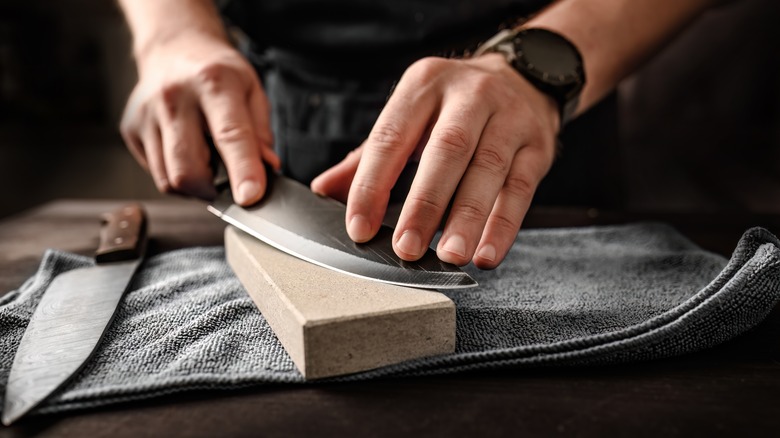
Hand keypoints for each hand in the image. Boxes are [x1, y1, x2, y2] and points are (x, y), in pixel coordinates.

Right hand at [120, 31, 278, 204]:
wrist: (173, 48)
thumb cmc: (217, 72)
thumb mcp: (252, 89)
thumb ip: (261, 131)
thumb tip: (267, 168)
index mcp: (212, 83)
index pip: (229, 135)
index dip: (243, 170)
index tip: (250, 197)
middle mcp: (173, 97)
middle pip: (188, 170)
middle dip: (213, 190)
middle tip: (229, 183)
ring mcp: (146, 115)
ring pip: (169, 180)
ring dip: (195, 187)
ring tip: (208, 164)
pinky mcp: (131, 130)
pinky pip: (156, 173)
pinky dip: (177, 176)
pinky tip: (187, 154)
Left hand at [312, 54, 558, 268]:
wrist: (524, 77)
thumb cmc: (453, 107)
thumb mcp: (409, 116)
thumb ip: (368, 156)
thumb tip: (323, 191)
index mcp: (424, 85)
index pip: (391, 137)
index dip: (372, 185)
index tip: (359, 227)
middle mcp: (469, 96)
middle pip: (447, 150)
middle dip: (425, 204)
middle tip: (407, 248)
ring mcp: (509, 119)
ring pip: (488, 170)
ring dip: (468, 218)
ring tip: (450, 256)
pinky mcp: (538, 146)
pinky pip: (521, 190)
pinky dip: (503, 226)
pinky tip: (486, 254)